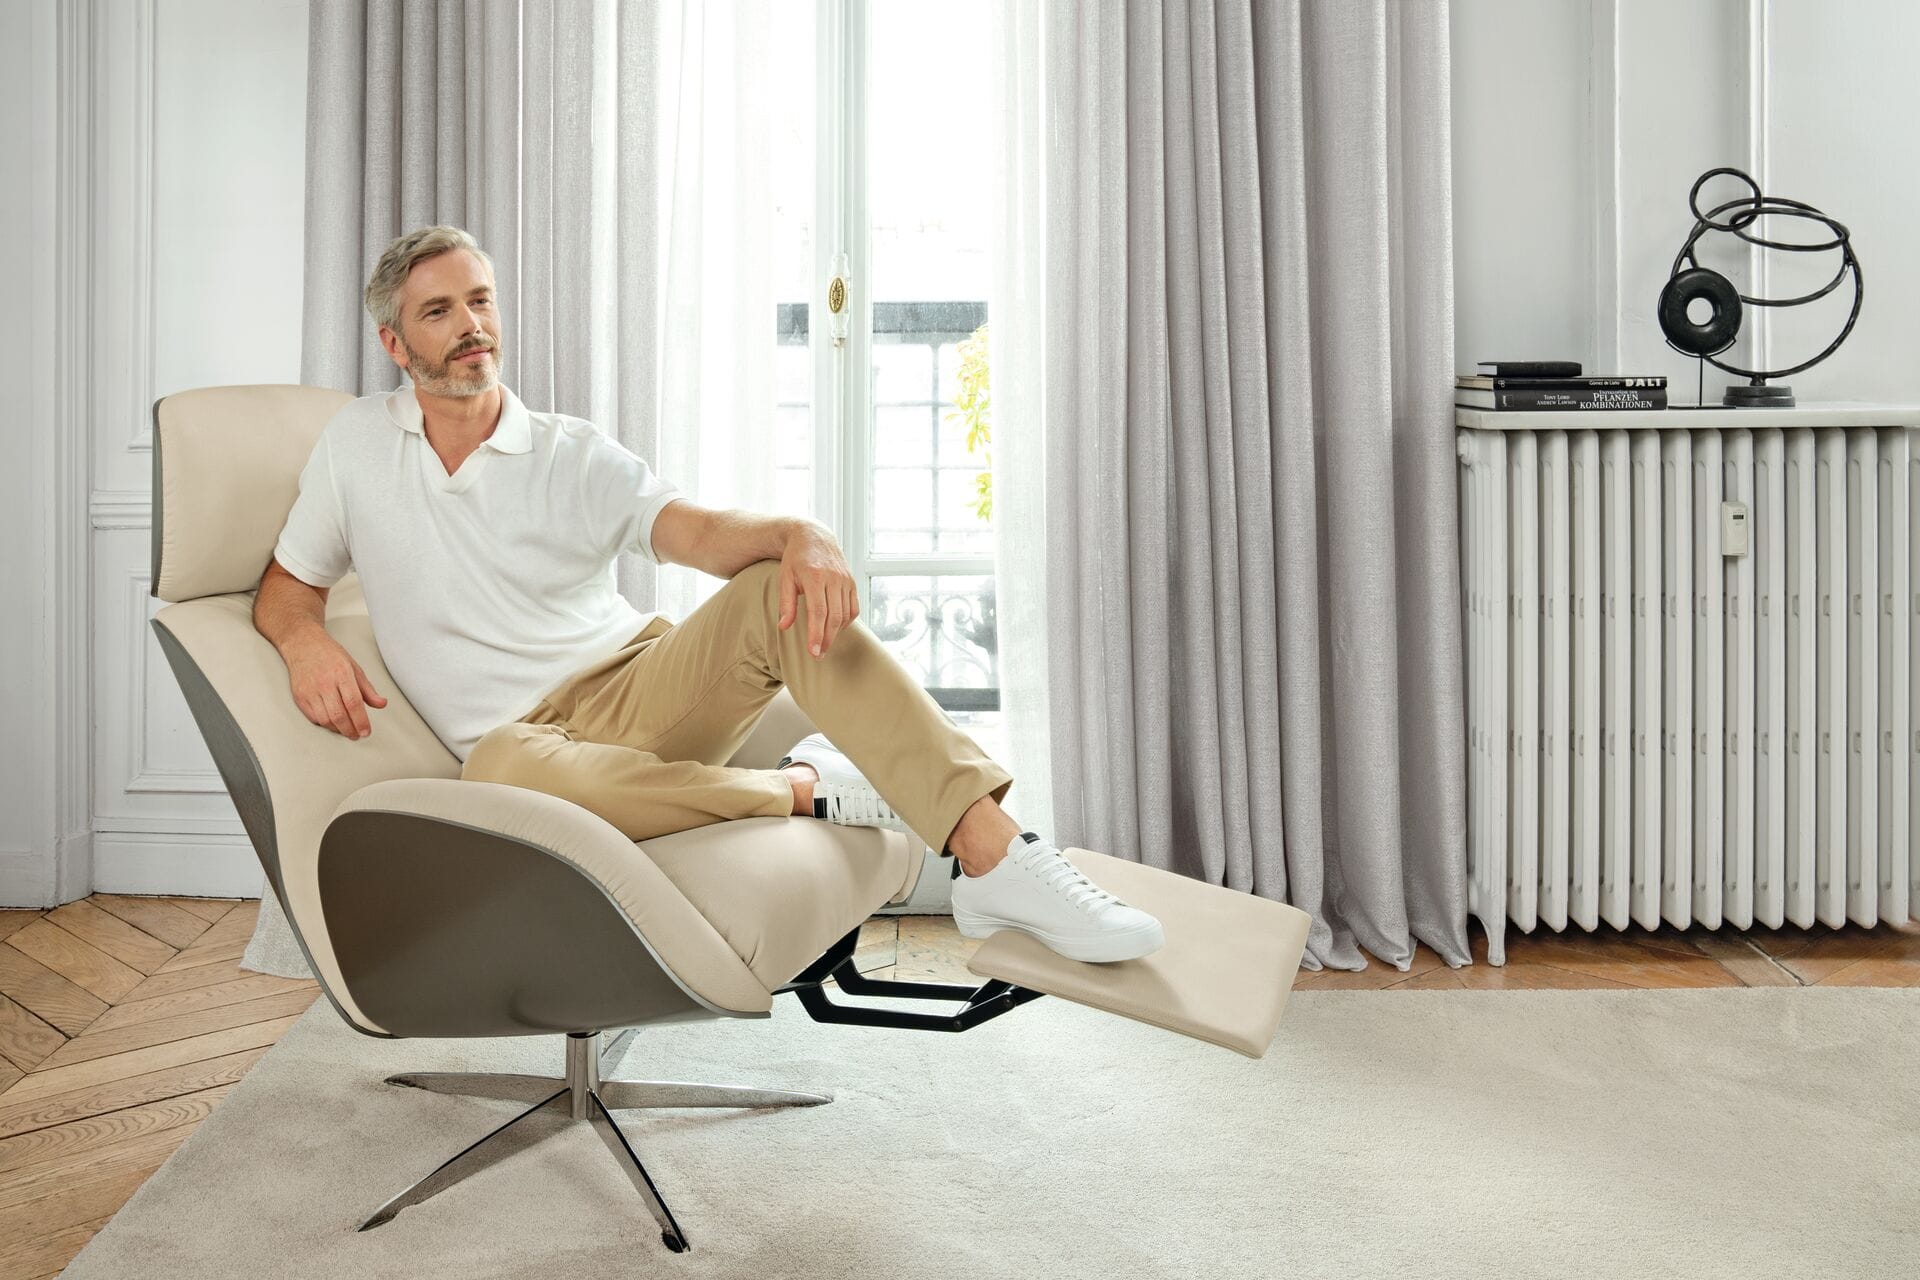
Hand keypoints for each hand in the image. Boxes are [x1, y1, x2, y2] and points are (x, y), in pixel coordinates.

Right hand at [282, 630, 387, 738]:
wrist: (303, 645)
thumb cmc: (330, 656)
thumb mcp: (354, 667)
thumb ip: (368, 689)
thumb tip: (382, 704)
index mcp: (342, 673)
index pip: (353, 703)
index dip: (361, 721)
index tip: (366, 732)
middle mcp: (324, 683)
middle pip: (339, 715)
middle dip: (350, 730)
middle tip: (358, 735)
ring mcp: (310, 691)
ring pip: (325, 719)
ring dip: (338, 730)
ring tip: (347, 731)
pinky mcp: (300, 697)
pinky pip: (314, 718)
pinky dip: (325, 724)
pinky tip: (333, 723)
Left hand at [777, 521, 858, 656]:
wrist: (814, 536)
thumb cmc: (796, 559)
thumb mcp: (785, 578)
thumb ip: (786, 604)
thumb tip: (784, 627)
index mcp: (814, 577)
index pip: (818, 612)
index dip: (816, 634)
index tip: (813, 652)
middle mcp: (833, 578)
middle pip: (834, 617)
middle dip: (827, 639)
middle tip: (818, 655)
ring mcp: (845, 580)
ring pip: (845, 614)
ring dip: (836, 633)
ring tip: (824, 644)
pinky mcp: (852, 582)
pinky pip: (854, 608)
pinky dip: (846, 621)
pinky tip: (836, 628)